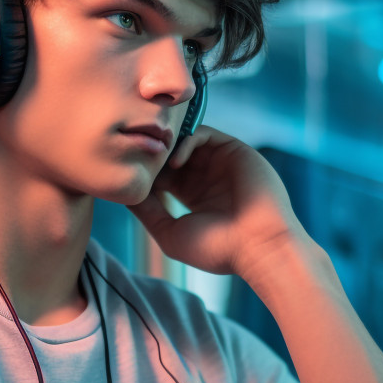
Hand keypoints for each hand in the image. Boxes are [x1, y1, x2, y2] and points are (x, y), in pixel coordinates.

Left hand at [128, 126, 304, 276]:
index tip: (128, 178)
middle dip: (153, 157)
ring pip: (184, 141)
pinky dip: (185, 142)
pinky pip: (203, 133)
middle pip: (170, 155)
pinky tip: (176, 162)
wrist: (259, 246)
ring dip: (166, 147)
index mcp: (193, 197)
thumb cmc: (216, 248)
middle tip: (136, 161)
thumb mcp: (170, 233)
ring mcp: (220, 163)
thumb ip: (147, 212)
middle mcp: (206, 177)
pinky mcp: (233, 150)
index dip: (145, 174)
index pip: (162, 175)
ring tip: (154, 161)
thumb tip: (123, 194)